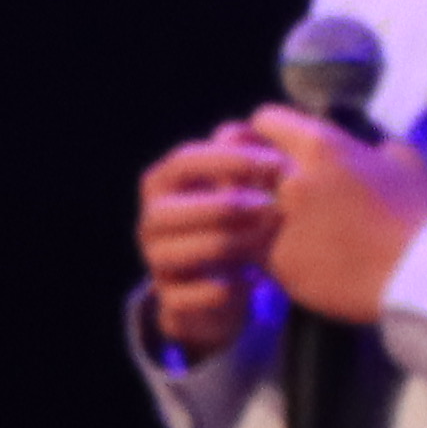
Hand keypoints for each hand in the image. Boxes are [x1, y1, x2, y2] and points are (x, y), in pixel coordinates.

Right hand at [135, 127, 282, 363]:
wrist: (223, 284)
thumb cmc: (236, 220)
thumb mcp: (242, 187)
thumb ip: (247, 160)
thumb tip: (260, 126)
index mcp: (164, 183)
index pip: (184, 161)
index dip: (227, 160)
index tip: (275, 162)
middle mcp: (152, 221)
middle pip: (170, 210)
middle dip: (222, 206)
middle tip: (270, 206)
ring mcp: (156, 262)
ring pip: (178, 253)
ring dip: (225, 244)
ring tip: (265, 240)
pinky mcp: (171, 301)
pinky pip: (187, 297)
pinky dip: (223, 289)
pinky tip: (254, 280)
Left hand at [248, 101, 426, 323]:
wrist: (418, 274)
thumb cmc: (419, 217)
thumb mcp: (407, 162)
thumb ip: (376, 148)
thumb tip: (372, 148)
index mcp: (322, 146)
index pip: (265, 120)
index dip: (267, 132)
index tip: (272, 146)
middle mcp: (292, 179)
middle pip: (237, 161)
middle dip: (242, 169)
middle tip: (252, 182)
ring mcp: (280, 222)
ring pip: (235, 208)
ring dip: (243, 212)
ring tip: (255, 221)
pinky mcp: (276, 262)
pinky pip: (250, 250)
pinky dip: (257, 251)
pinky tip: (271, 256)